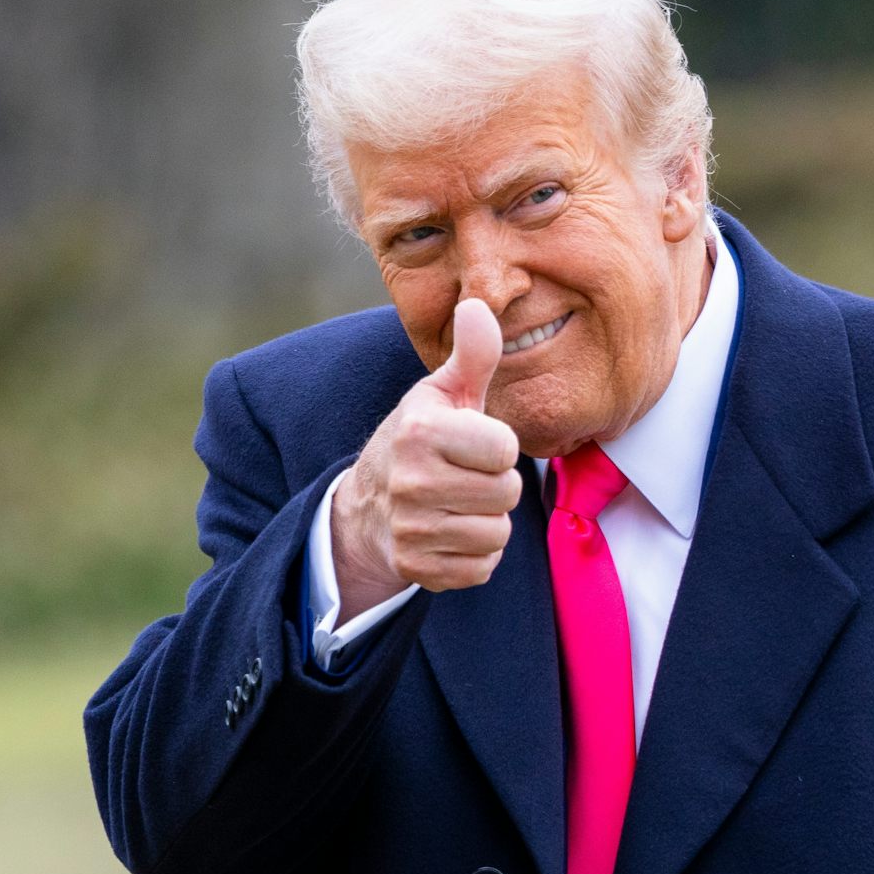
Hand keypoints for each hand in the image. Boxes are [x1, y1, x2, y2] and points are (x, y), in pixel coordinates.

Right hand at [331, 298, 523, 608]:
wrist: (368, 506)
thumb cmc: (421, 440)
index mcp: (421, 432)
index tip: (474, 442)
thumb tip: (479, 305)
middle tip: (466, 476)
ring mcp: (410, 529)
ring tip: (458, 503)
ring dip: (487, 521)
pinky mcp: (416, 568)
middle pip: (506, 494)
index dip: (499, 446)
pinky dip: (475, 555)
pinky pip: (481, 568)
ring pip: (496, 534)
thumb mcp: (442, 393)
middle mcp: (410, 482)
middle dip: (496, 485)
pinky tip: (451, 533)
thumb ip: (472, 355)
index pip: (504, 449)